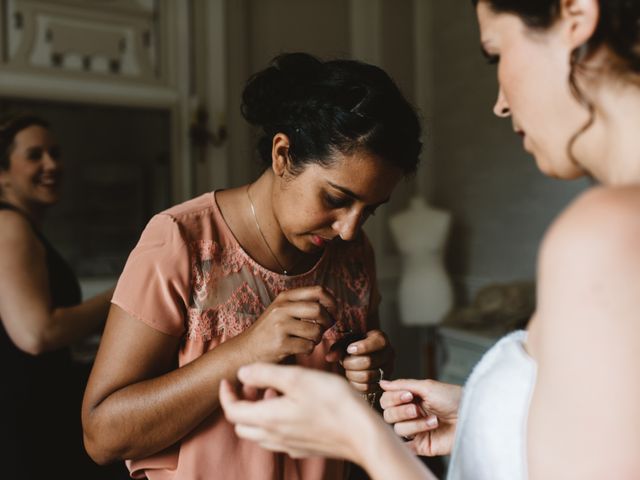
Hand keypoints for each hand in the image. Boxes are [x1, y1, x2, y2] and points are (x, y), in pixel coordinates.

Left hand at [219, 362, 369, 460]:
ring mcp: (290, 445)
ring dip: (259, 411)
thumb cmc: (333, 402)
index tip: (229, 379)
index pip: (232, 411)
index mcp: (268, 419)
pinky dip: (276, 420)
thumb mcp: (297, 378)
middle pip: (243, 424)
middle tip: (252, 384)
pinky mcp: (305, 448)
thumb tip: (242, 372)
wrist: (363, 434)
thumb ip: (265, 373)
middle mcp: (275, 437)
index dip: (226, 394)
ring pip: (260, 432)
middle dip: (241, 403)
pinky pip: (279, 437)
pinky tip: (295, 405)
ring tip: (276, 389)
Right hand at [242, 286, 335, 362]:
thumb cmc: (269, 331)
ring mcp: (280, 326)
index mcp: (285, 297)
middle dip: (327, 321)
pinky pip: (308, 346)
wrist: (245, 350)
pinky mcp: (281, 344)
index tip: (333, 313)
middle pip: (319, 309)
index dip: (331, 302)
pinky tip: (299, 349)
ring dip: (317, 339)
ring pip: (316, 330)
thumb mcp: (282, 310)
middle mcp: (281, 308)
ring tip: (308, 340)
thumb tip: (333, 307)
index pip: (318, 291)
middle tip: (324, 329)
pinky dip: (309, 350)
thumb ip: (303, 305)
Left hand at [326, 329, 394, 392]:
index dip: (359, 348)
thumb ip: (337, 347)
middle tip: (344, 361)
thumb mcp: (346, 341)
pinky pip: (367, 388)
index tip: (349, 349)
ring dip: (351, 374)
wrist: (362, 356)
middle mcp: (388, 354)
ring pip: (367, 376)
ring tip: (347, 369)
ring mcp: (387, 370)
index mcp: (381, 339)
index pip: (374, 344)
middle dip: (350, 362)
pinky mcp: (382, 383)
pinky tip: (351, 377)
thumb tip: (329, 357)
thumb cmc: (354, 346)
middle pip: (368, 362)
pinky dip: (355, 384)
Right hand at [380, 379, 460, 455]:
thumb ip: (403, 384)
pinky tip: (419, 436)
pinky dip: (407, 445)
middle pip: (388, 415)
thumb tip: (383, 383)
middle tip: (417, 409)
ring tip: (434, 421)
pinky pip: (406, 448)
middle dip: (401, 411)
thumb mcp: (427, 386)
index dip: (394, 398)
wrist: (471, 415)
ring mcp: (416, 430)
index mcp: (410, 399)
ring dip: (416, 424)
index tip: (408, 395)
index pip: (387, 400)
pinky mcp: (422, 445)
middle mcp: (411, 414)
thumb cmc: (453, 399)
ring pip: (398, 429)